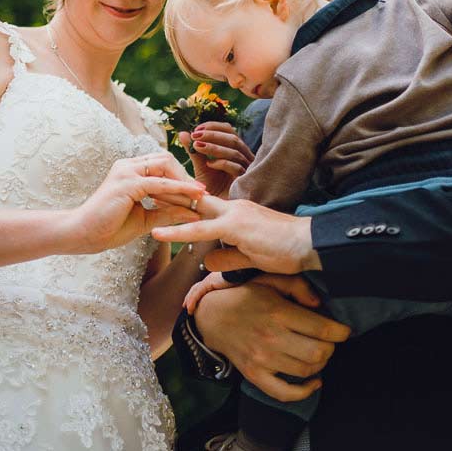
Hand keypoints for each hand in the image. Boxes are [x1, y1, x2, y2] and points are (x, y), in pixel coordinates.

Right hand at [75, 153, 204, 252]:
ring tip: (201, 195)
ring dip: (184, 182)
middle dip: (185, 176)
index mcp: (130, 171)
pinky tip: (191, 199)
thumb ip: (167, 212)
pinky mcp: (126, 183)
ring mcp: (126, 172)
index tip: (197, 192)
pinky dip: (177, 191)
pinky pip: (158, 184)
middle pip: (166, 160)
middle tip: (201, 193)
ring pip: (164, 167)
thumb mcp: (146, 218)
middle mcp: (127, 166)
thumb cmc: (110, 227)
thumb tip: (192, 212)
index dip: (181, 176)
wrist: (84, 235)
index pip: (161, 164)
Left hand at [151, 196, 317, 274]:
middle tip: (143, 189)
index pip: (203, 206)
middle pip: (193, 200)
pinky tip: (158, 233)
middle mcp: (233, 208)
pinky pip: (201, 229)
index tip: (159, 198)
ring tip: (140, 206)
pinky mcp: (237, 227)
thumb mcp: (250, 257)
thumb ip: (229, 257)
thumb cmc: (285, 251)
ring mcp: (234, 215)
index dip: (180, 202)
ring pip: (192, 211)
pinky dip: (178, 230)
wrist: (310, 246)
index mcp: (236, 214)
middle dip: (168, 195)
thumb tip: (208, 261)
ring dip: (166, 210)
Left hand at [178, 121, 253, 196]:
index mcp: (234, 149)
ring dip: (214, 147)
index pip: (229, 130)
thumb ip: (194, 151)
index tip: (196, 129)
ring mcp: (247, 170)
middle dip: (213, 135)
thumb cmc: (210, 188)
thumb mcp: (201, 166)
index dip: (213, 127)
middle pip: (233, 138)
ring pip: (234, 152)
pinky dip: (222, 163)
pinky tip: (209, 164)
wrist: (215, 211)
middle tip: (195, 136)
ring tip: (197, 147)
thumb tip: (183, 133)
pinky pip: (236, 168)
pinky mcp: (245, 182)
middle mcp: (244, 157)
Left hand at [183, 271, 235, 314]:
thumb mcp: (233, 286)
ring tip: (188, 310)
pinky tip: (190, 307)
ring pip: (195, 291)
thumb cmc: (240, 278)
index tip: (193, 302)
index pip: (202, 286)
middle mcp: (210, 278)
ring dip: (190, 301)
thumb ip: (229, 290)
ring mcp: (208, 280)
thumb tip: (233, 299)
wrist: (241, 271)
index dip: (196, 294)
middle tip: (186, 306)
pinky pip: (197, 293)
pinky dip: (192, 301)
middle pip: (196, 288)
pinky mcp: (208, 282)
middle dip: (190, 297)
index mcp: (215, 278)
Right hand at [193, 274, 350, 401]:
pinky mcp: (255, 375)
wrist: (211, 317)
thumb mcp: (268, 280)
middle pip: (319, 353)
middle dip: (331, 348)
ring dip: (320, 364)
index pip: (322, 329)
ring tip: (318, 353)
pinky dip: (305, 391)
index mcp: (278, 312)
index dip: (341, 332)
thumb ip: (297, 286)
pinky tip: (314, 381)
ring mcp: (262, 359)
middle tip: (329, 341)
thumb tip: (319, 304)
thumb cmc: (244, 297)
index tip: (344, 330)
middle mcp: (271, 338)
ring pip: (306, 371)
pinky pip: (285, 393)